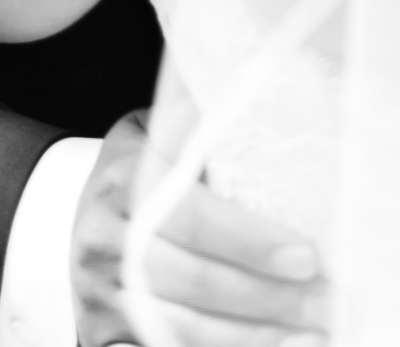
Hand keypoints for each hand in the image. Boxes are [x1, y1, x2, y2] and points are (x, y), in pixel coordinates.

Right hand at [73, 111, 327, 346]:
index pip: (192, 216)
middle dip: (270, 297)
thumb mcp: (159, 133)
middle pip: (194, 279)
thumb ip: (203, 126)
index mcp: (124, 179)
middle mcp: (104, 237)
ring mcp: (99, 290)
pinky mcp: (101, 331)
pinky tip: (276, 345)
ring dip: (256, 335)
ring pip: (182, 326)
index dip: (250, 241)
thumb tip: (271, 80)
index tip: (307, 256)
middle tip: (330, 302)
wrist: (70, 214)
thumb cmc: (140, 172)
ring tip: (315, 332)